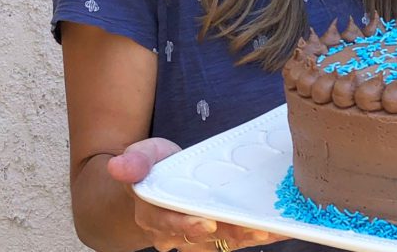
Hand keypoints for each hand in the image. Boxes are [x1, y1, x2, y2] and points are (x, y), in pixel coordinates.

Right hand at [107, 137, 288, 250]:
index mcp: (154, 212)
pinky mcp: (218, 232)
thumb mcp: (141, 155)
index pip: (169, 222)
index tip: (206, 223)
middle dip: (229, 233)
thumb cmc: (153, 167)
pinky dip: (257, 233)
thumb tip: (118, 166)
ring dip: (248, 236)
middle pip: (202, 236)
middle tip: (254, 228)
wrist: (156, 183)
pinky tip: (279, 227)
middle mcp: (175, 231)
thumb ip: (135, 161)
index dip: (187, 225)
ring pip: (223, 240)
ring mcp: (198, 235)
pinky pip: (237, 236)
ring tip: (271, 228)